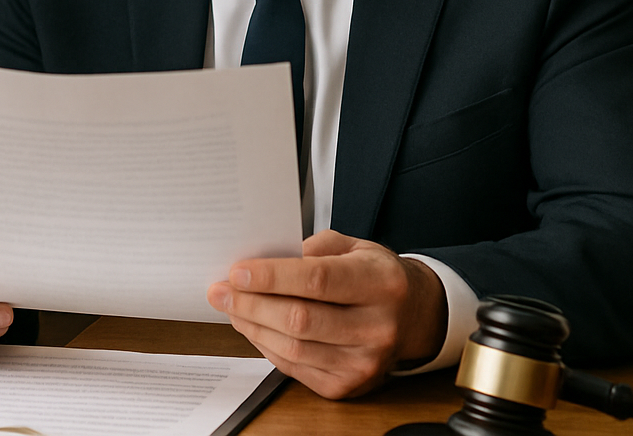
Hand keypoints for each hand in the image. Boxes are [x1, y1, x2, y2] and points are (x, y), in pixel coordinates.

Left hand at [206, 229, 447, 398]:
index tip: (237, 271)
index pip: (318, 280)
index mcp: (381, 283)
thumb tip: (261, 259)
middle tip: (220, 290)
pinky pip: (294, 367)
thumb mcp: (353, 247)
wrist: (413, 317)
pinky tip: (252, 326)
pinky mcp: (349, 385)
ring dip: (251, 326)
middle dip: (250, 303)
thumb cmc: (375, 277)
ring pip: (293, 348)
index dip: (272, 277)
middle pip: (300, 319)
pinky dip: (266, 346)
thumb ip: (311, 248)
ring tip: (230, 306)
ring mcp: (365, 362)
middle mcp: (379, 326)